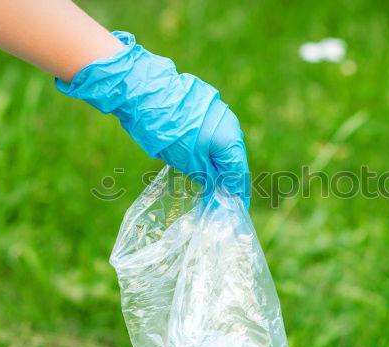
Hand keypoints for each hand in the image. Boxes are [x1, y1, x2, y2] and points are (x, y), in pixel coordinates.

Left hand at [55, 31, 250, 207]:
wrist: (149, 96)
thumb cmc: (170, 134)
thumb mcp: (190, 163)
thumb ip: (209, 178)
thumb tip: (218, 190)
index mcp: (231, 141)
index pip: (239, 174)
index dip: (237, 194)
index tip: (235, 209)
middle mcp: (231, 125)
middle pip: (233, 158)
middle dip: (228, 179)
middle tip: (221, 199)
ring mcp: (219, 113)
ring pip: (223, 144)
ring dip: (218, 162)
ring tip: (209, 181)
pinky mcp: (206, 106)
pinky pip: (214, 132)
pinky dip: (210, 147)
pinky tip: (200, 158)